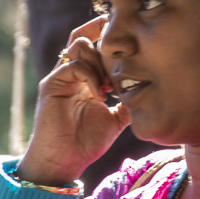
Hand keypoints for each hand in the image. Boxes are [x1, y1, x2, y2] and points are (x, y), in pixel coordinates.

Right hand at [19, 17, 130, 185]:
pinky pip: (74, 67)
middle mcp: (70, 73)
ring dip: (99, 58)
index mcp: (84, 78)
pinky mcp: (51, 85)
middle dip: (104, 37)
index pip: (93, 45)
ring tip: (110, 83)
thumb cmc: (86, 143)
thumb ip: (127, 103)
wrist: (64, 162)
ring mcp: (60, 77)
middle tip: (123, 55)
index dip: (107, 39)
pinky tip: (101, 95)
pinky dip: (91, 77)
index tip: (129, 45)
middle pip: (82, 36)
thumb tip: (148, 93)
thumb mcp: (115, 119)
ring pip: (78, 45)